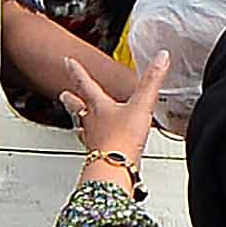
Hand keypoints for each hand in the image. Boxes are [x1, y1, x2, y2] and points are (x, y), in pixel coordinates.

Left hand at [76, 54, 159, 170]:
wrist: (114, 169)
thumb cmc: (122, 139)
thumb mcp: (141, 105)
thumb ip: (151, 81)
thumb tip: (161, 57)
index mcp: (99, 107)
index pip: (85, 84)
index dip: (77, 71)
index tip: (68, 62)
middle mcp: (92, 123)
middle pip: (77, 108)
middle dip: (71, 100)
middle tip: (64, 95)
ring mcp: (94, 141)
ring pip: (83, 129)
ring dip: (80, 123)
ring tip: (79, 124)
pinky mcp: (99, 158)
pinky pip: (93, 147)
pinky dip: (94, 144)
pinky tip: (99, 148)